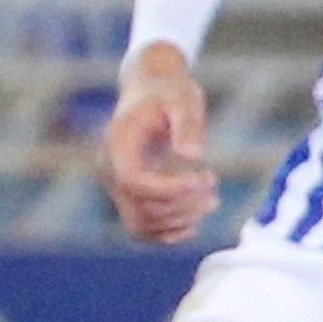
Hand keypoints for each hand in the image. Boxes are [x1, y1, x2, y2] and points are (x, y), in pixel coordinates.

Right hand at [103, 40, 215, 244]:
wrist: (151, 90)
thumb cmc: (169, 91)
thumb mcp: (183, 98)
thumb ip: (188, 124)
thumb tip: (193, 156)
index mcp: (117, 144)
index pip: (133, 182)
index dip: (169, 188)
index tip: (203, 178)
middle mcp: (110, 169)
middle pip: (138, 209)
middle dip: (182, 205)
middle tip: (212, 183)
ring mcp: (116, 185)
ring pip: (140, 225)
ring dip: (179, 221)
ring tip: (211, 199)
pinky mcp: (129, 194)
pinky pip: (141, 227)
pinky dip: (168, 231)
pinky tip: (196, 219)